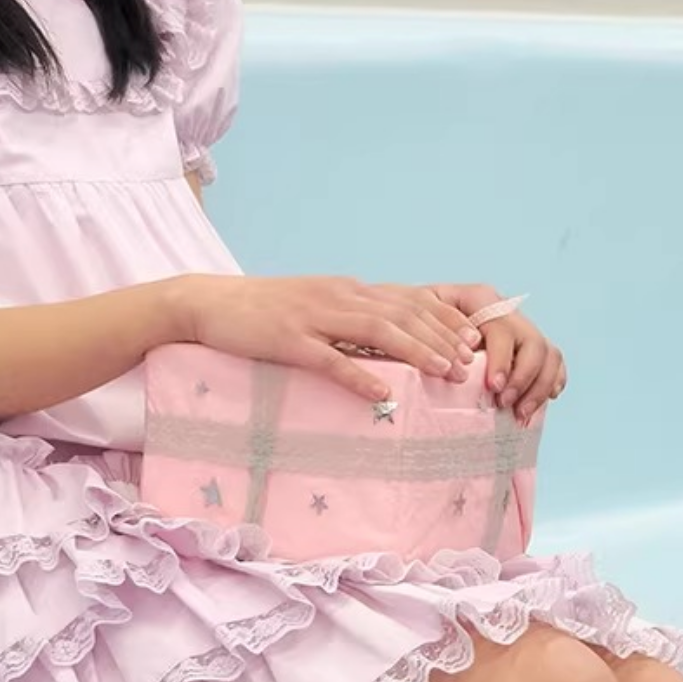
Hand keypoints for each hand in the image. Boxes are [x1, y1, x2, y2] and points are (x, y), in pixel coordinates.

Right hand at [174, 275, 479, 405]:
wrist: (210, 304)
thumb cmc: (263, 311)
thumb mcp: (315, 306)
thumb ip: (350, 318)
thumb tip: (387, 341)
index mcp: (348, 289)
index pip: (408, 298)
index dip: (444, 319)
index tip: (472, 340)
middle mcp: (338, 297)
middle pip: (403, 313)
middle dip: (441, 337)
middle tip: (469, 363)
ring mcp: (314, 317)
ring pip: (377, 330)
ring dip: (415, 351)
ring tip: (443, 372)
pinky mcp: (289, 340)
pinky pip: (330, 359)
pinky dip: (359, 375)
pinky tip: (382, 392)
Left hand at [427, 285, 565, 426]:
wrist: (416, 322)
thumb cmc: (414, 322)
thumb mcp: (415, 317)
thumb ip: (432, 331)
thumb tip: (452, 358)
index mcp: (482, 299)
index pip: (504, 329)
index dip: (503, 359)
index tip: (494, 387)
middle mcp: (507, 312)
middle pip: (534, 342)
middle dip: (524, 377)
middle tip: (504, 404)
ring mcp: (521, 330)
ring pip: (548, 354)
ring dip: (539, 386)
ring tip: (520, 413)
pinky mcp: (529, 349)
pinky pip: (554, 362)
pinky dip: (553, 381)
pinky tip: (546, 399)